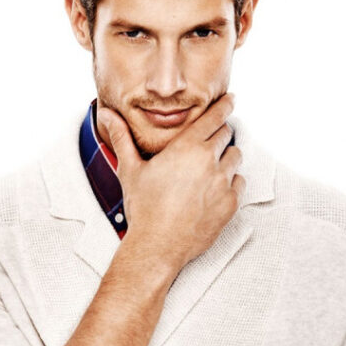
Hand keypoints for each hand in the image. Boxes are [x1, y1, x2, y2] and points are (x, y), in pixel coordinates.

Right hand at [96, 93, 245, 275]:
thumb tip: (106, 113)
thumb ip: (122, 137)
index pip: (215, 115)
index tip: (230, 100)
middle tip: (209, 142)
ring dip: (226, 157)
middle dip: (219, 134)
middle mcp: (209, 161)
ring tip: (210, 168)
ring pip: (235, 157)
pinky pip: (239, 182)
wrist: (157, 246)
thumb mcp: (130, 169)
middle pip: (226, 134)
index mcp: (187, 147)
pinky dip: (231, 182)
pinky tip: (214, 189)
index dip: (225, 105)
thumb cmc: (142, 208)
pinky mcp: (230, 203)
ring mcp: (223, 183)